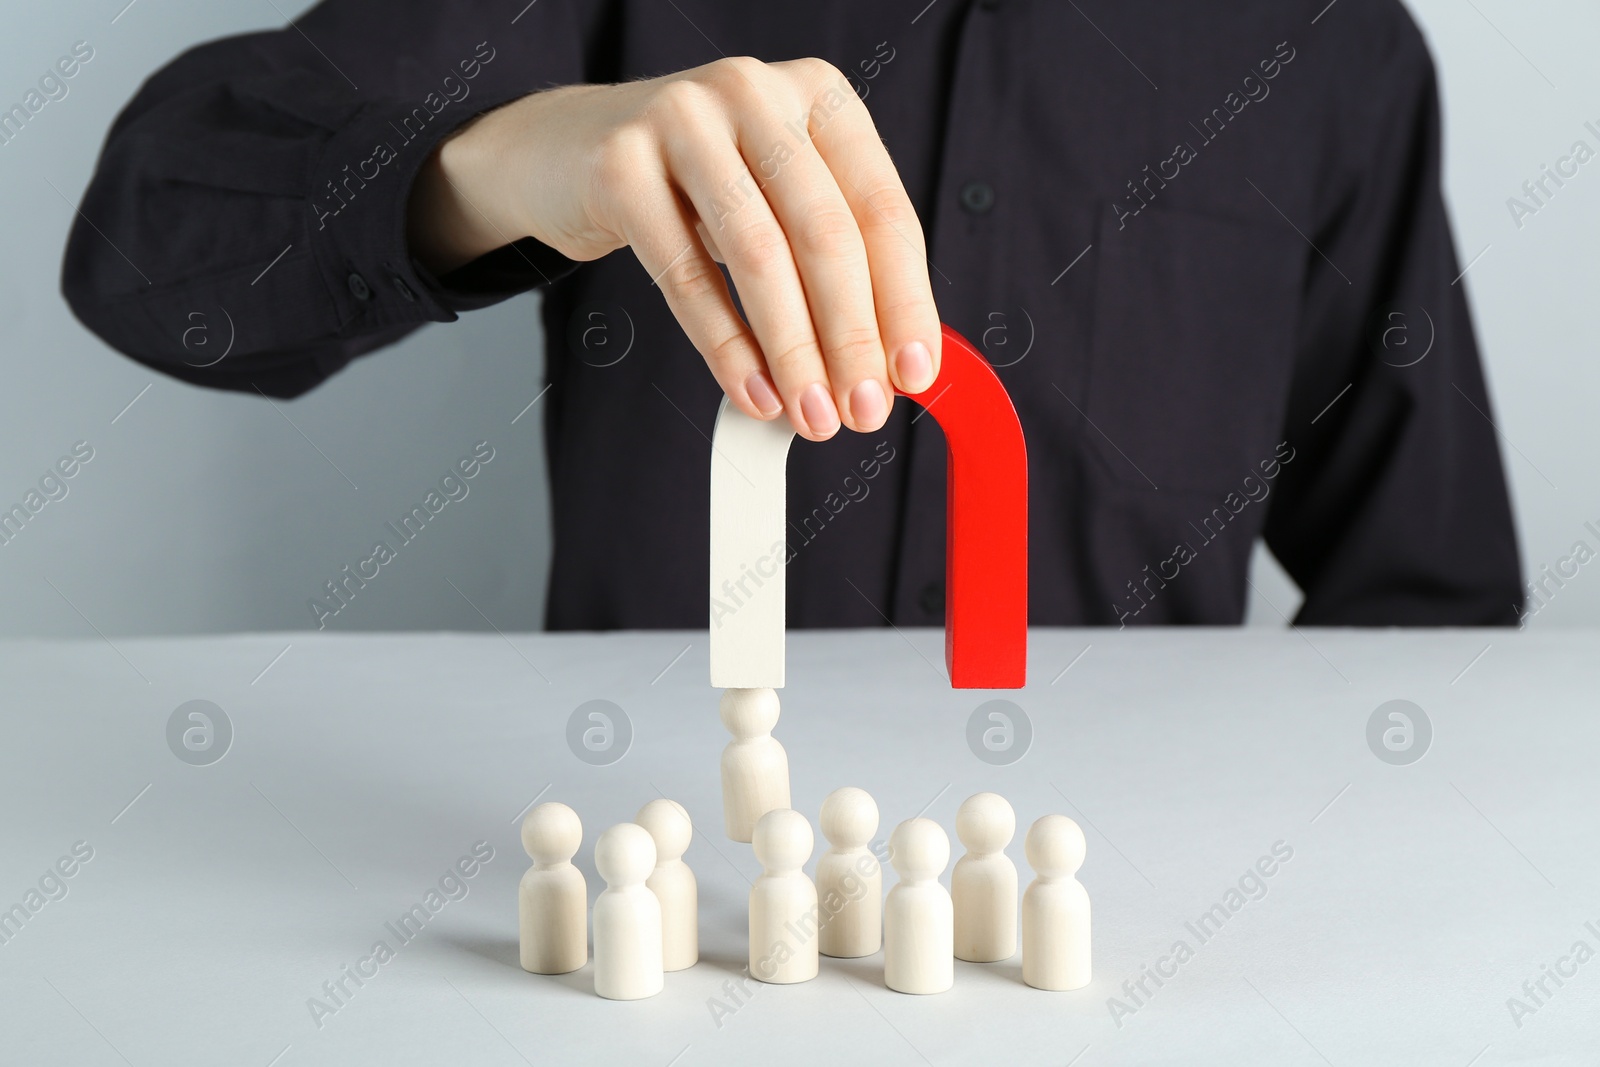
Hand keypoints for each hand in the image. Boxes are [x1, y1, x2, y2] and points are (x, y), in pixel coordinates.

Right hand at [408, 56, 940, 439]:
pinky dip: (725, 347)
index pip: (882, 210)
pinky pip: (685, 275)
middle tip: (863, 411)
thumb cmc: (691, 187)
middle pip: (827, 233)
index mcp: (818, 97)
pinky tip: (752, 391)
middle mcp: (756, 92)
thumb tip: (890, 364)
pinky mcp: (620, 164)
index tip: (916, 374)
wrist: (563, 153)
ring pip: (759, 256)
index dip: (905, 301)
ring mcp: (683, 119)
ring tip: (810, 414)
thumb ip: (833, 265)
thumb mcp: (775, 202)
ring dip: (793, 352)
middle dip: (852, 338)